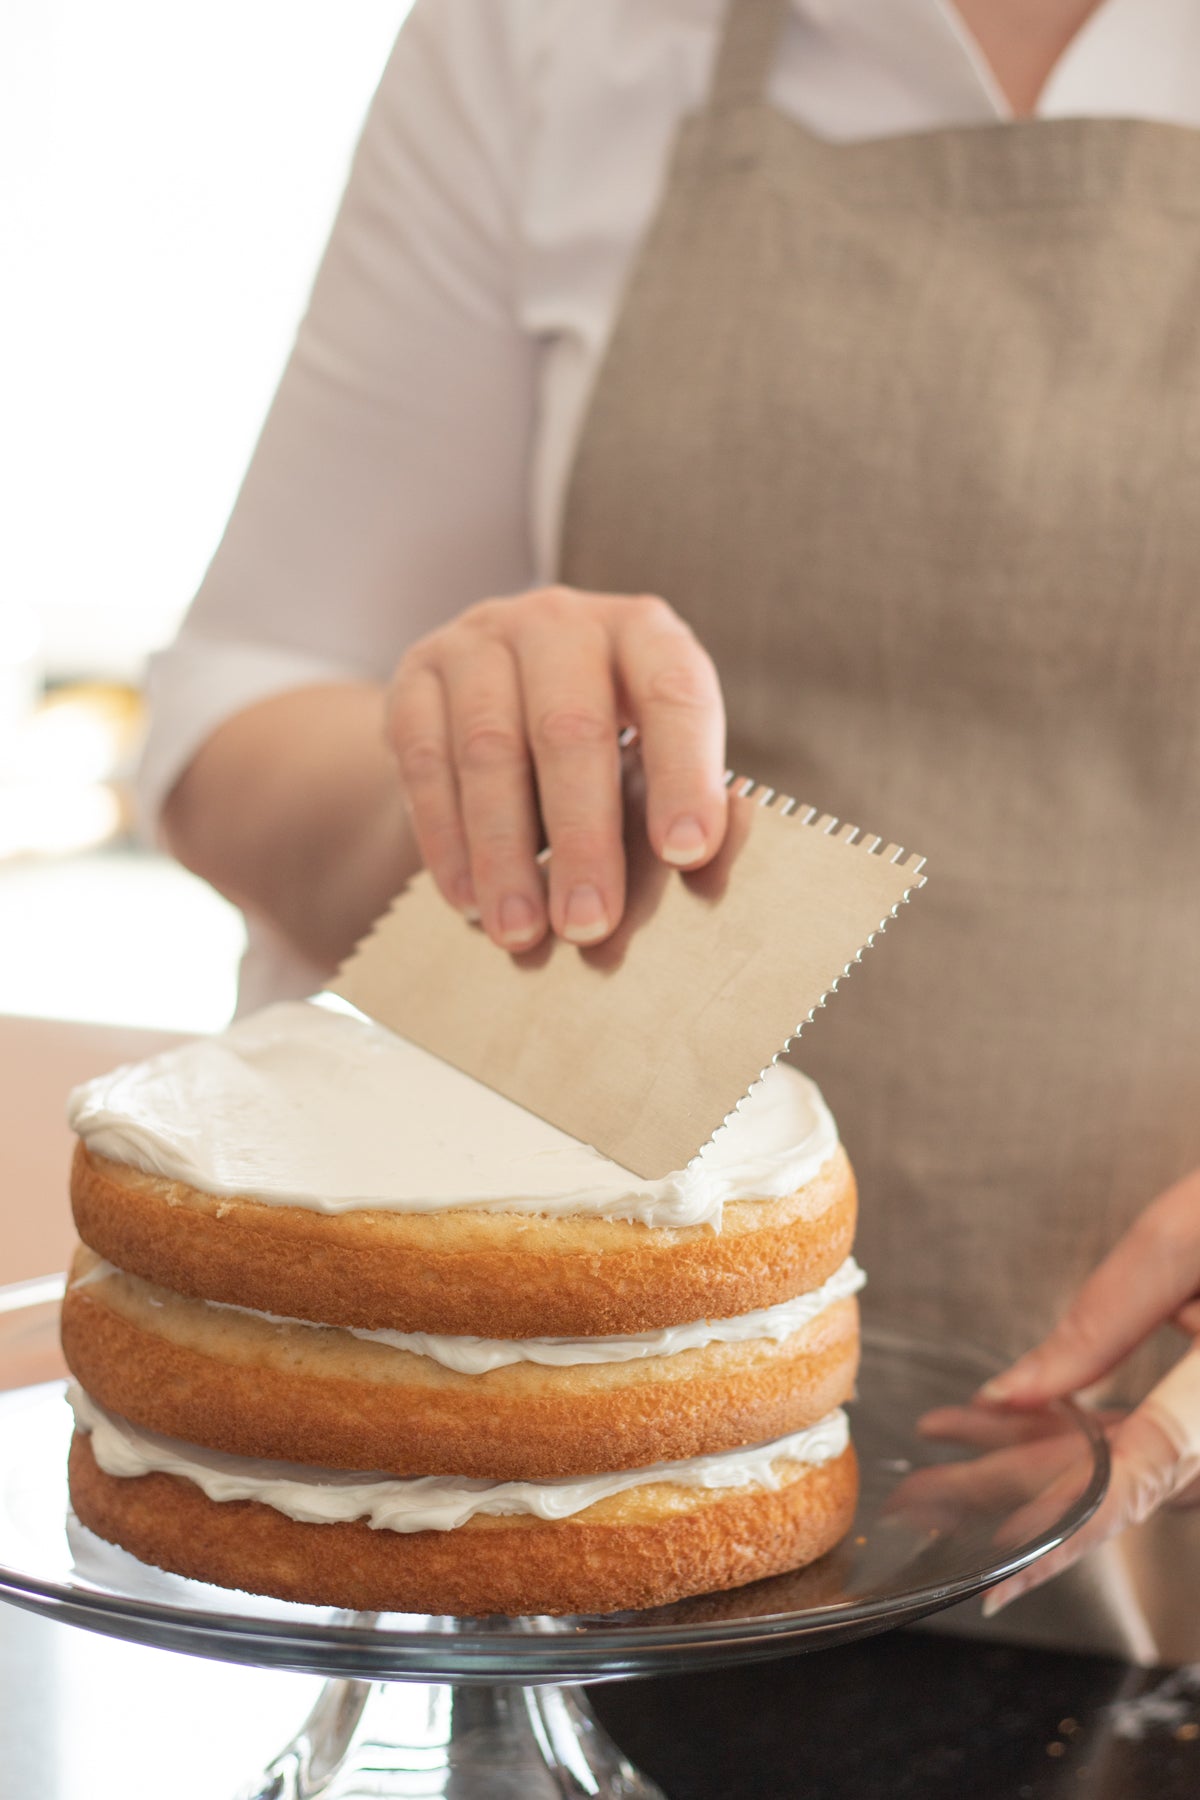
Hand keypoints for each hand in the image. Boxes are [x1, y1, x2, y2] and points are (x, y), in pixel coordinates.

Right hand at [386, 587, 726, 949]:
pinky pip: (424, 764)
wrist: (493, 689)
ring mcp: (479, 641)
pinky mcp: (415, 677)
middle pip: (570, 729)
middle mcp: (560, 623)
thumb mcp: (651, 748)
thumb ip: (679, 798)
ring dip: (503, 854)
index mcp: (643, 631)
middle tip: (589, 924)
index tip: (687, 853)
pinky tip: (467, 900)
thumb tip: (703, 869)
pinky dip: (446, 841)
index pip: (674, 694)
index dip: (683, 775)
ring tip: (520, 930)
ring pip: (488, 751)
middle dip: (582, 838)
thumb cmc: (600, 734)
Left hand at [972, 1166, 1199, 1612]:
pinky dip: (1079, 1438)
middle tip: (920, 1500)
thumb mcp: (1181, 1242)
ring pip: (1129, 1467)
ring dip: (1035, 1463)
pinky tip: (1009, 1425)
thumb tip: (1009, 1392)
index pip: (1141, 1474)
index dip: (1067, 1530)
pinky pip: (1149, 1443)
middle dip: (1012, 1495)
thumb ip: (1099, 1323)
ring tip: (940, 1456)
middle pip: (1119, 1481)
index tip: (999, 1570)